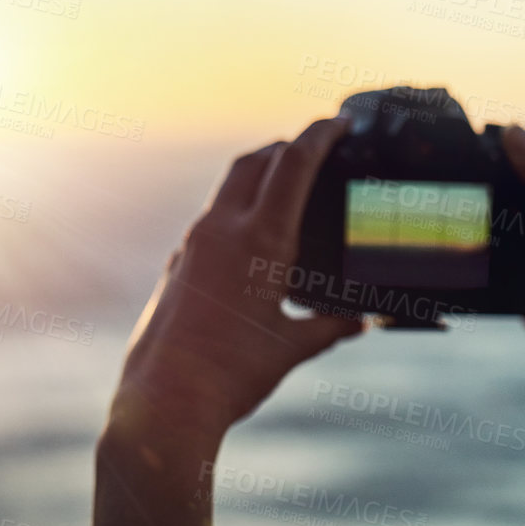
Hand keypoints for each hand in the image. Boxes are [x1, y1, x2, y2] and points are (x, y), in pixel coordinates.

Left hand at [105, 116, 366, 448]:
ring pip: (229, 187)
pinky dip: (238, 211)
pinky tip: (252, 239)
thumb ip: (330, 326)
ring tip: (286, 189)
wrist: (164, 401)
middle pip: (256, 161)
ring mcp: (194, 244)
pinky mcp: (178, 264)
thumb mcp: (292, 347)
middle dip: (287, 147)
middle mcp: (222, 230)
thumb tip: (359, 321)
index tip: (340, 124)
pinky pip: (212, 220)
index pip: (294, 164)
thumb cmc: (232, 375)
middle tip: (316, 150)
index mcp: (260, 240)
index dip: (320, 135)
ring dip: (259, 176)